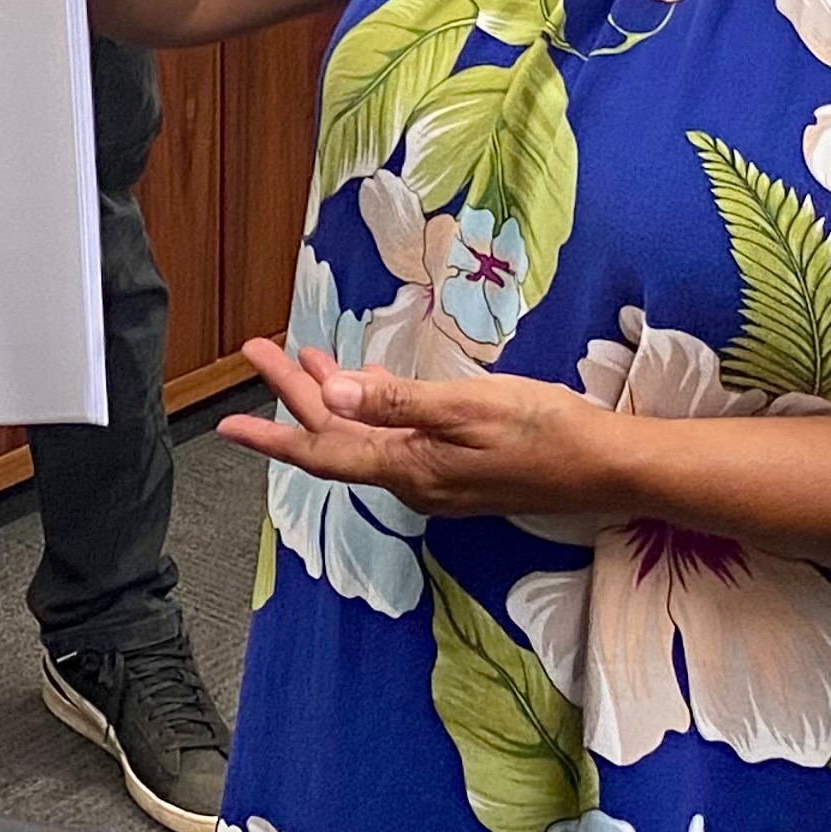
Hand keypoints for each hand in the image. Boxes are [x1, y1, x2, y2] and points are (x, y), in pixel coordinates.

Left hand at [216, 336, 611, 518]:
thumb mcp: (466, 405)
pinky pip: (394, 438)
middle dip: (295, 393)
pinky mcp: (456, 470)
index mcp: (408, 468)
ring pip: (364, 436)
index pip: (323, 452)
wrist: (604, 466)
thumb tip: (330, 396)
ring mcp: (436, 479)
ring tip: (304, 356)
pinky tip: (369, 382)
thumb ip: (396, 401)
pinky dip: (371, 406)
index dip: (272, 434)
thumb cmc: (543, 431)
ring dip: (332, 396)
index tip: (226, 423)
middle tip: (261, 350)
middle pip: (337, 437)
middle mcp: (413, 481)